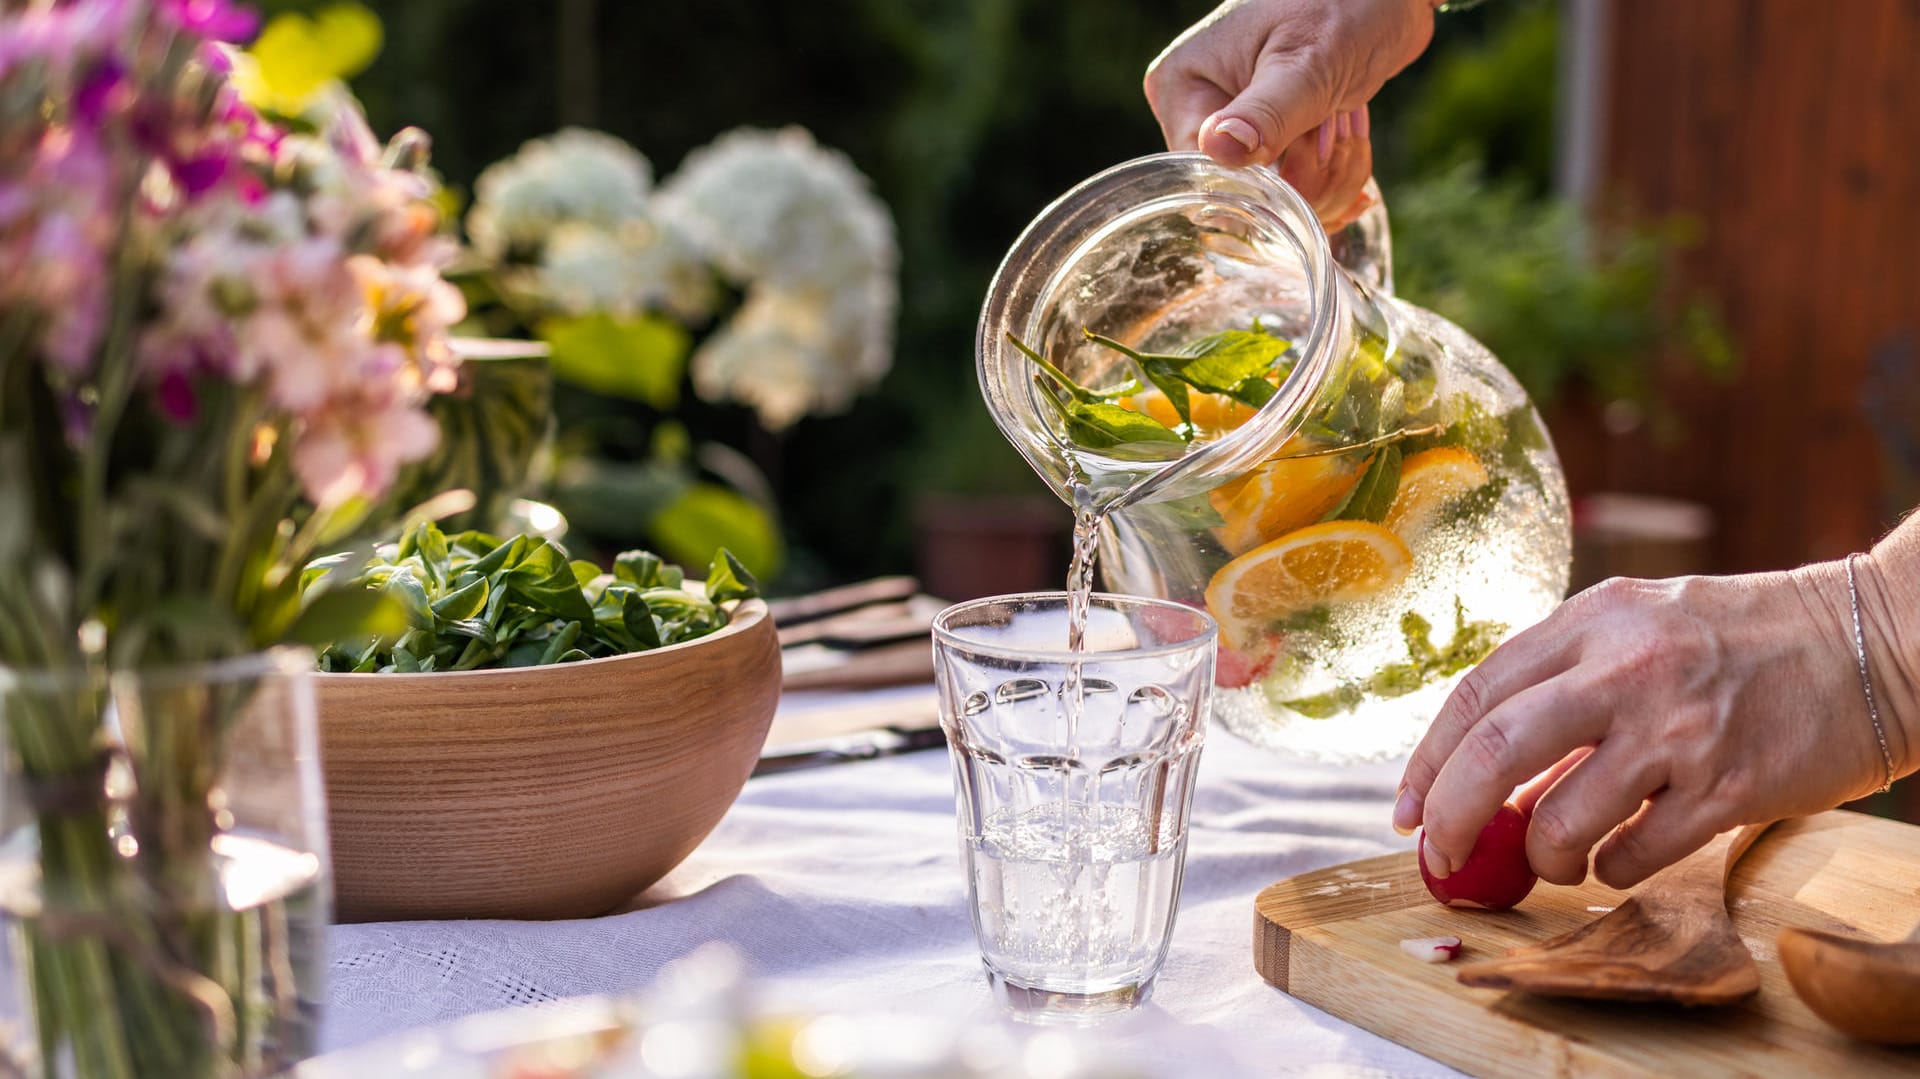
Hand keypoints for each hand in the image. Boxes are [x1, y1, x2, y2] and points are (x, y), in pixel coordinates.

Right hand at [1145, 0, 1434, 224]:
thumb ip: (1266, 112)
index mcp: (1181, 88)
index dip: (1264, 182)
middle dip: (1307, 176)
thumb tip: (1219, 149)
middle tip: (1337, 124)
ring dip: (1330, 174)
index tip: (1312, 147)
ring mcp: (1234, 129)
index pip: (1208, 175)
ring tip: (1347, 121)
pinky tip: (1349, 134)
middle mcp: (1196, 113)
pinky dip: (1335, 173)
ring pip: (1276, 200)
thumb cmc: (1344, 7)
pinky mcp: (1268, 140)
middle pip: (1244, 194)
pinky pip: (1296, 191)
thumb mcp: (1306, 63)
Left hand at [1393, 565, 1905, 890]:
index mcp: (1593, 619)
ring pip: (1560, 819)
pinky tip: (1620, 856)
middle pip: (1494, 752)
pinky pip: (1633, 855)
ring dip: (1543, 856)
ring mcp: (1679, 729)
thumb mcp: (1642, 627)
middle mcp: (1628, 668)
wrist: (1877, 640)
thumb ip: (1565, 684)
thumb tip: (1486, 774)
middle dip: (1452, 818)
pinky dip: (1609, 869)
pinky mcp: (1730, 787)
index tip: (1407, 809)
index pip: (1475, 693)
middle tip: (1442, 857)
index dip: (1426, 760)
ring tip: (1558, 856)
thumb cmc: (1743, 640)